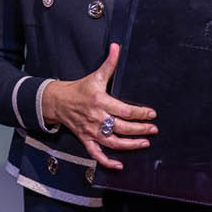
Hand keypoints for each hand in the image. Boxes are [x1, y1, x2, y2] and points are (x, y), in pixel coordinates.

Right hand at [40, 43, 156, 170]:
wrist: (57, 101)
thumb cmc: (80, 89)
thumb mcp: (96, 75)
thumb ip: (110, 63)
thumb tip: (117, 47)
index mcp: (100, 101)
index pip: (124, 110)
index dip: (140, 113)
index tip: (152, 114)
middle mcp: (96, 118)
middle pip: (121, 127)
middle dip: (140, 129)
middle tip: (153, 130)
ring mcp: (90, 131)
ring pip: (112, 142)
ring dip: (130, 145)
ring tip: (145, 143)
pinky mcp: (85, 139)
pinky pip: (96, 154)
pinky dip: (107, 162)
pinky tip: (120, 165)